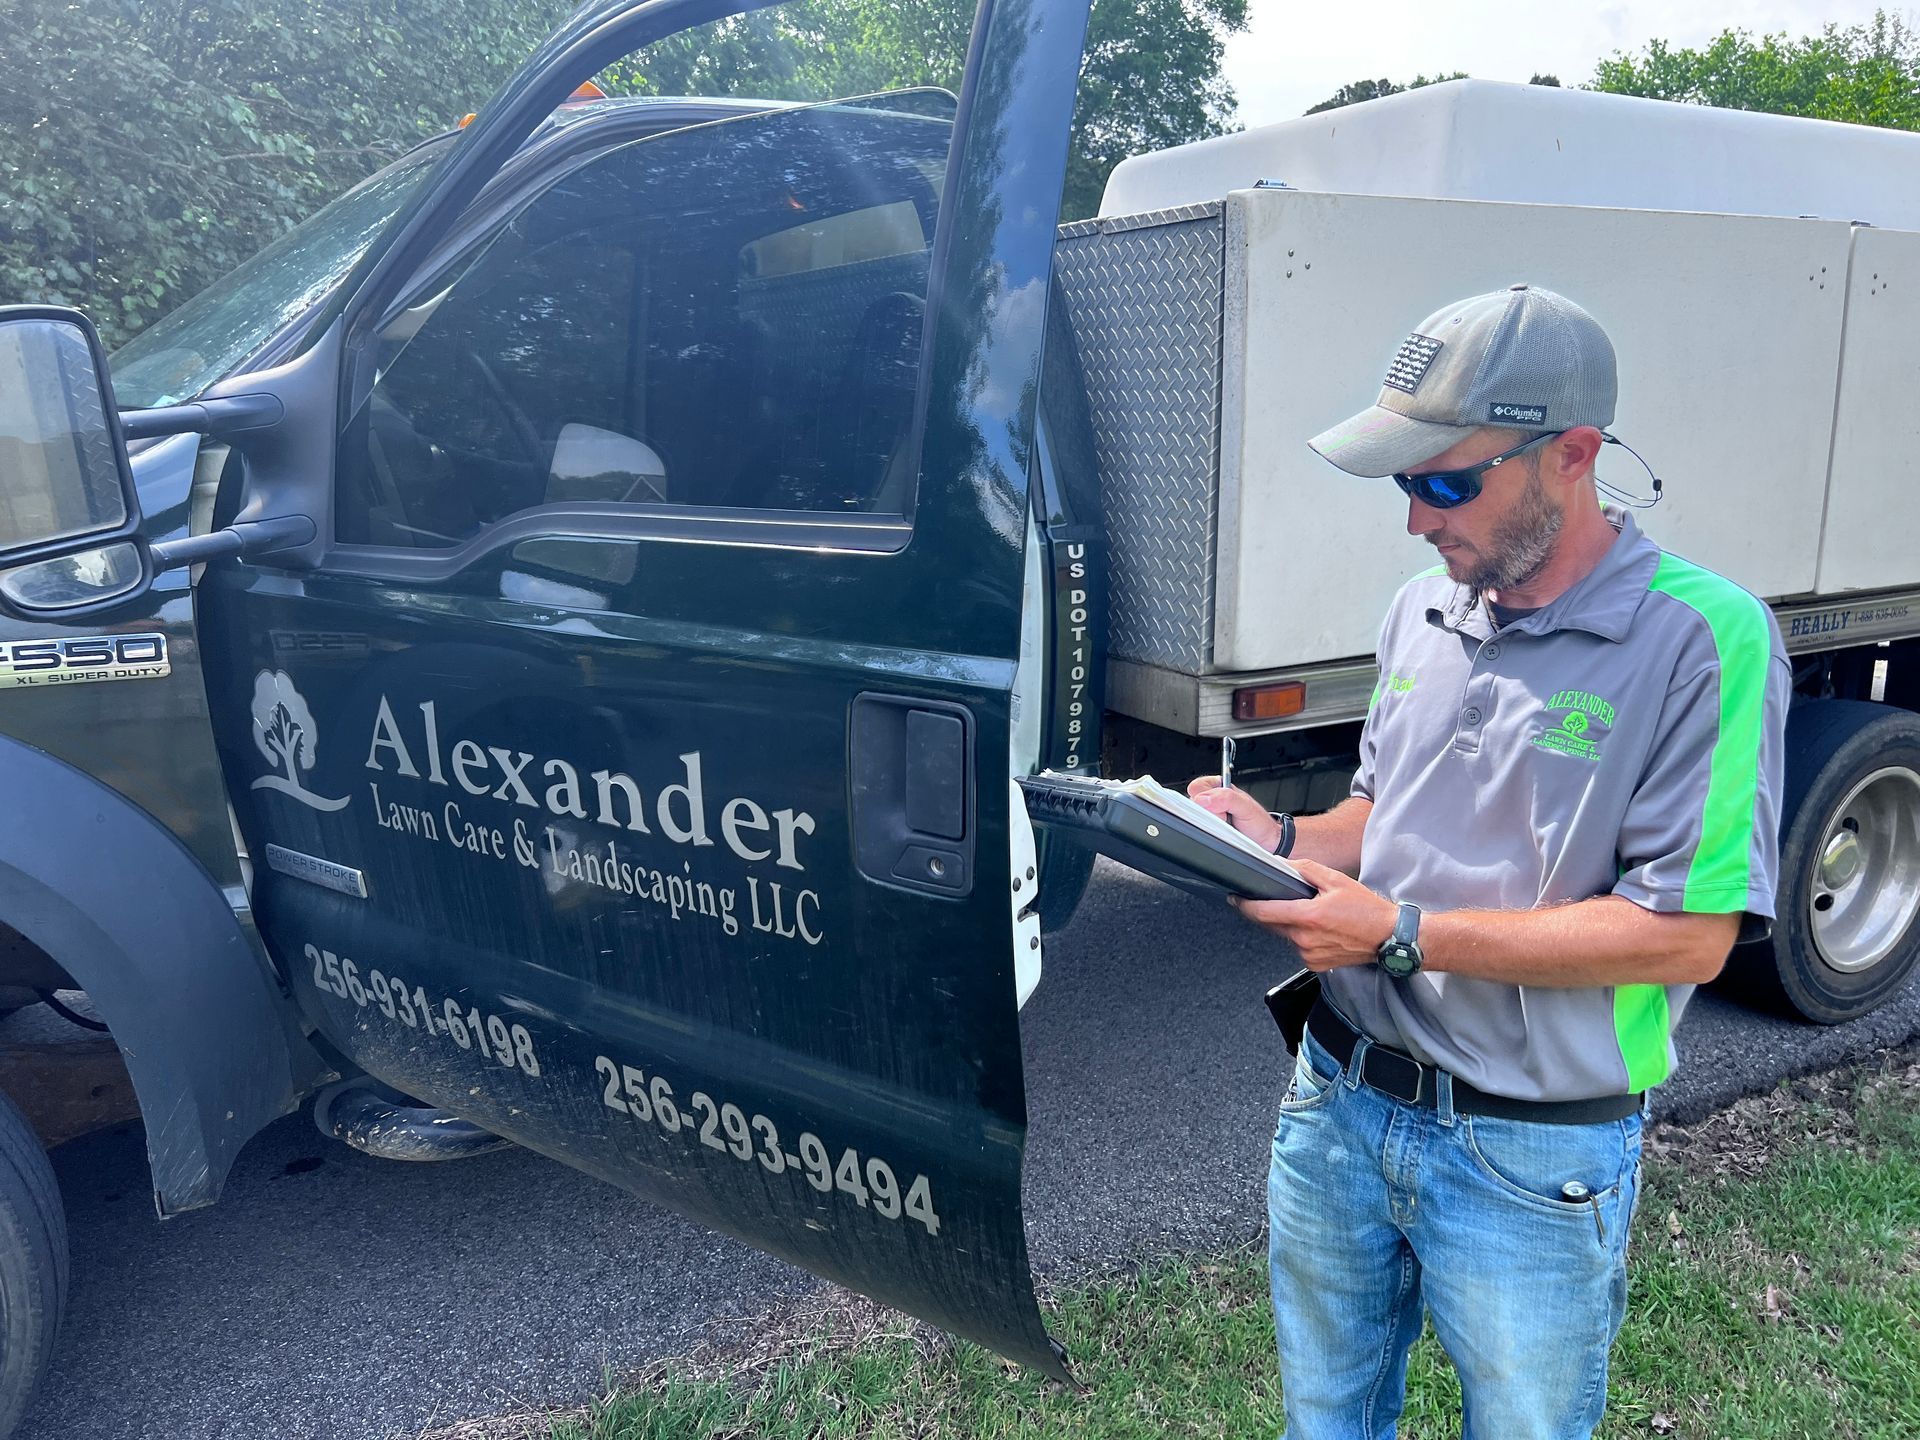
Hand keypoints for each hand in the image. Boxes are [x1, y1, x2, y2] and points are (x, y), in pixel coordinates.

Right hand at [1186, 775, 1279, 850]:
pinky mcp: (1207, 829)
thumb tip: (1204, 799)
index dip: (1204, 798)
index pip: (1197, 787)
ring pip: (1195, 818)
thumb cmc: (1258, 822)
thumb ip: (1227, 798)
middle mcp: (1210, 799)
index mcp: (1218, 787)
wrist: (1265, 842)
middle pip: (1192, 804)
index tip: (1220, 808)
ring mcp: (1208, 815)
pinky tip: (1223, 832)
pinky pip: (1199, 831)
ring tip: (1227, 825)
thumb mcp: (1246, 806)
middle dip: (1209, 813)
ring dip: (1211, 824)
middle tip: (1226, 817)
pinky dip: (1210, 833)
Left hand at [1231, 858, 1397, 971]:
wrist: (1389, 937)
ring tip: (1309, 913)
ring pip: (1284, 936)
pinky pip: (1297, 947)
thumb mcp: (1336, 880)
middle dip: (1269, 911)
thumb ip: (1305, 870)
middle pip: (1271, 924)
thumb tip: (1282, 865)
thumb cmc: (1367, 909)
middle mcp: (1305, 940)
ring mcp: (1309, 955)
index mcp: (1308, 917)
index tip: (1236, 898)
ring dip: (1287, 924)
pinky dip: (1300, 936)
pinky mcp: (1315, 964)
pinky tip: (1318, 928)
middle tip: (1277, 899)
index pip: (1264, 913)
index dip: (1245, 905)